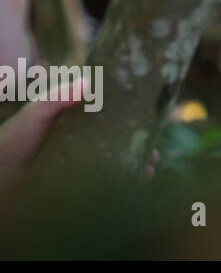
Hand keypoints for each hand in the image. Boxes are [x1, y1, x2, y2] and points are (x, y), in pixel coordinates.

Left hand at [0, 75, 161, 188]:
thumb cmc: (13, 139)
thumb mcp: (36, 113)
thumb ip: (58, 97)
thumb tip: (87, 84)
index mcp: (82, 124)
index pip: (117, 120)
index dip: (137, 122)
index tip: (154, 124)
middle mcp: (87, 146)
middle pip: (123, 145)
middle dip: (143, 150)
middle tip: (155, 156)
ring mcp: (84, 168)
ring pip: (119, 168)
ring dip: (137, 169)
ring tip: (147, 172)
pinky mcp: (79, 188)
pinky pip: (106, 189)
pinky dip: (123, 188)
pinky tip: (133, 188)